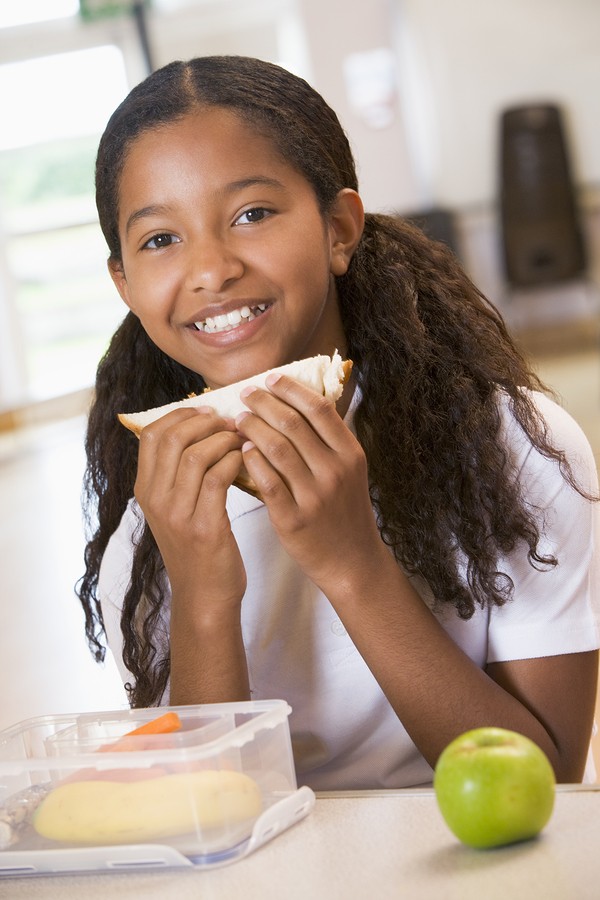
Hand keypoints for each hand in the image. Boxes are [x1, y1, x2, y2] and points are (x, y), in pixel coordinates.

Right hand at [134, 406, 246, 611]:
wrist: (205, 596)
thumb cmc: (198, 547)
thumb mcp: (175, 509)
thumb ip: (178, 474)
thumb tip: (199, 427)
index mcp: (145, 490)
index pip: (152, 434)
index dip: (181, 414)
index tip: (207, 411)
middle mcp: (155, 500)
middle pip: (172, 438)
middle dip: (205, 421)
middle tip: (230, 422)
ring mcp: (177, 515)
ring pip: (196, 454)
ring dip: (224, 440)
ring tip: (242, 439)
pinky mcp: (204, 528)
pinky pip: (217, 478)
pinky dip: (235, 461)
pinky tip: (247, 460)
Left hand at [235, 375, 383, 591]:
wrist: (352, 561)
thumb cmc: (345, 512)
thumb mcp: (350, 472)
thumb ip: (329, 441)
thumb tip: (297, 404)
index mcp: (350, 454)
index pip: (319, 409)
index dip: (292, 389)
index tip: (271, 379)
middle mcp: (335, 471)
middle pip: (293, 424)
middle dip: (265, 403)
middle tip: (246, 394)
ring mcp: (314, 495)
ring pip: (276, 449)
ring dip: (253, 428)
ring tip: (238, 419)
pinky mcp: (294, 518)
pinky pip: (267, 481)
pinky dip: (251, 461)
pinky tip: (242, 450)